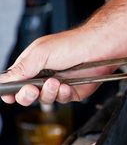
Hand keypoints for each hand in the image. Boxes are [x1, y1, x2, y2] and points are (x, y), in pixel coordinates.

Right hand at [0, 27, 117, 105]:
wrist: (99, 49)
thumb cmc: (73, 44)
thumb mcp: (41, 53)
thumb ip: (22, 68)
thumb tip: (4, 80)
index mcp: (32, 63)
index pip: (15, 81)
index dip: (10, 91)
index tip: (9, 96)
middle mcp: (44, 75)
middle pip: (27, 95)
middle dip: (27, 95)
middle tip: (32, 89)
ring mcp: (58, 84)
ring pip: (45, 100)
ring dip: (48, 93)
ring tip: (55, 82)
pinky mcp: (73, 92)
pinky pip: (63, 100)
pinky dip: (63, 94)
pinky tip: (67, 86)